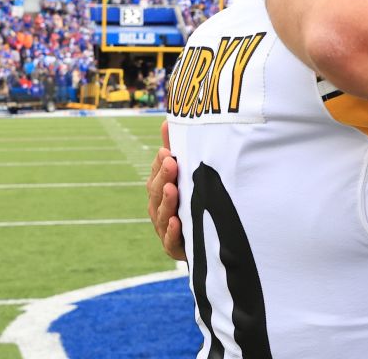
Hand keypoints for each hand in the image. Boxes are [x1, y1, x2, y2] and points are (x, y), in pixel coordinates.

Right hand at [146, 119, 184, 260]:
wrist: (210, 240)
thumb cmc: (195, 201)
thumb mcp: (186, 175)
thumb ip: (175, 151)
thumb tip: (166, 121)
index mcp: (161, 190)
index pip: (157, 174)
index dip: (160, 164)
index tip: (166, 151)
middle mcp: (159, 208)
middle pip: (157, 192)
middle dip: (163, 177)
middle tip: (171, 162)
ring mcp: (165, 228)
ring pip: (162, 214)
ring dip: (167, 201)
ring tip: (173, 189)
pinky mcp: (175, 247)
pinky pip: (170, 240)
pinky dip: (172, 231)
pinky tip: (176, 222)